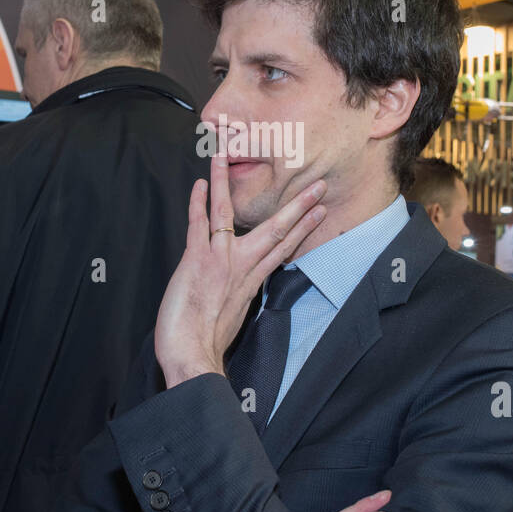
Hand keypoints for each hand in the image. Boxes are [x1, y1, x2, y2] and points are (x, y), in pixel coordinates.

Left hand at [154, 154, 325, 387]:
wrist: (192, 357)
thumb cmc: (205, 343)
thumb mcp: (233, 316)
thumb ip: (239, 294)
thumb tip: (239, 286)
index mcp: (252, 281)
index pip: (283, 248)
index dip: (303, 228)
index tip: (320, 211)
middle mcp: (241, 267)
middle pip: (275, 230)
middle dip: (298, 206)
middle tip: (318, 184)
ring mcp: (220, 261)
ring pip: (229, 214)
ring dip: (228, 182)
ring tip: (226, 154)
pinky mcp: (197, 261)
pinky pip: (198, 225)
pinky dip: (198, 203)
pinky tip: (200, 183)